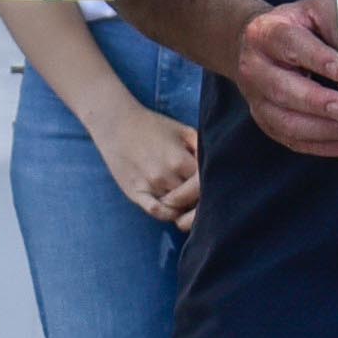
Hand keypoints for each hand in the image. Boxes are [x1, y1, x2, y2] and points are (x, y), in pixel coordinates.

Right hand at [81, 100, 202, 225]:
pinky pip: (156, 212)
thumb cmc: (153, 126)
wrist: (116, 124)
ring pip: (177, 208)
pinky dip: (167, 213)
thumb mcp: (183, 131)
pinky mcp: (135, 193)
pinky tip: (171, 206)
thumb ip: (203, 148)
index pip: (205, 185)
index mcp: (180, 160)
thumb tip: (221, 166)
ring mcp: (149, 186)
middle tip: (200, 195)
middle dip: (199, 199)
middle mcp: (165, 176)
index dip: (212, 187)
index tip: (211, 185)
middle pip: (192, 200)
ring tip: (187, 198)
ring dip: (184, 207)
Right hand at [231, 0, 337, 162]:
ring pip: (284, 120)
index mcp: (265, 32)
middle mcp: (254, 67)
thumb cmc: (298, 28)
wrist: (258, 44)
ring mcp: (256, 98)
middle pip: (281, 87)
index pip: (288, 43)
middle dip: (315, 101)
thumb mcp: (315, 12)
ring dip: (319, 129)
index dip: (314, 57)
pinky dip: (320, 145)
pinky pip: (291, 139)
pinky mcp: (266, 120)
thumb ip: (337, 24)